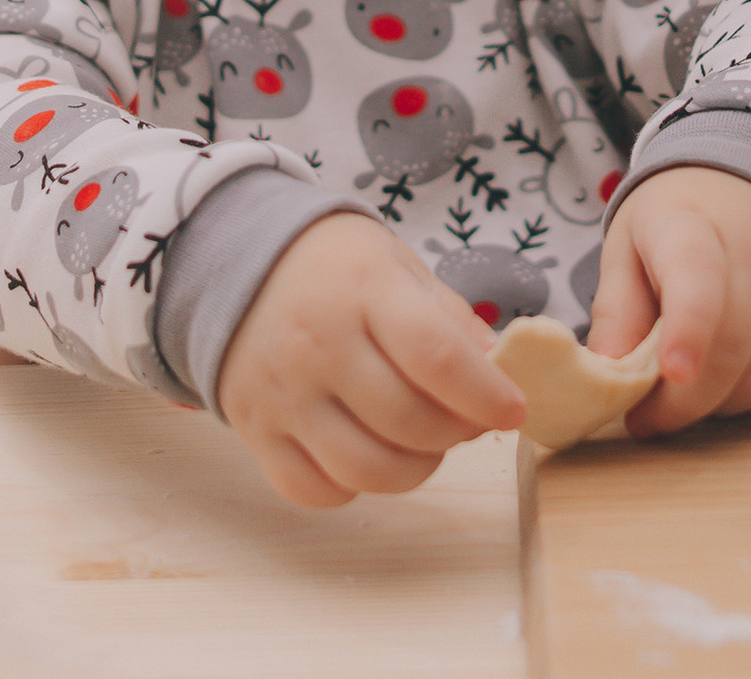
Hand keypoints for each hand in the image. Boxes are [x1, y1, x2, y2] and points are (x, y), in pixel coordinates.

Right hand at [216, 213, 525, 507]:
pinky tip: (364, 450)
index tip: (513, 409)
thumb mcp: (397, 266)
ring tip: (419, 440)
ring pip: (367, 469)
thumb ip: (450, 320)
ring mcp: (281, 392)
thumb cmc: (334, 269)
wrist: (237, 261)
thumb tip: (499, 376)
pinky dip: (352, 486)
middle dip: (456, 433)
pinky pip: (314, 490)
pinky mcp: (255, 430)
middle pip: (408, 423)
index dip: (486, 395)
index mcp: (362, 290)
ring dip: (414, 468)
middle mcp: (316, 344)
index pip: (435, 357)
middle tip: (464, 419)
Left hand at [587, 166, 750, 435]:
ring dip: (727, 405)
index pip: (697, 279)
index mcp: (689, 226)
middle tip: (651, 418)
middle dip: (686, 403)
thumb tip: (607, 374)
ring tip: (693, 394)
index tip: (672, 372)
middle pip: (732, 348)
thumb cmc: (679, 220)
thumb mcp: (629, 245)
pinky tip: (743, 385)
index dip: (688, 331)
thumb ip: (617, 309)